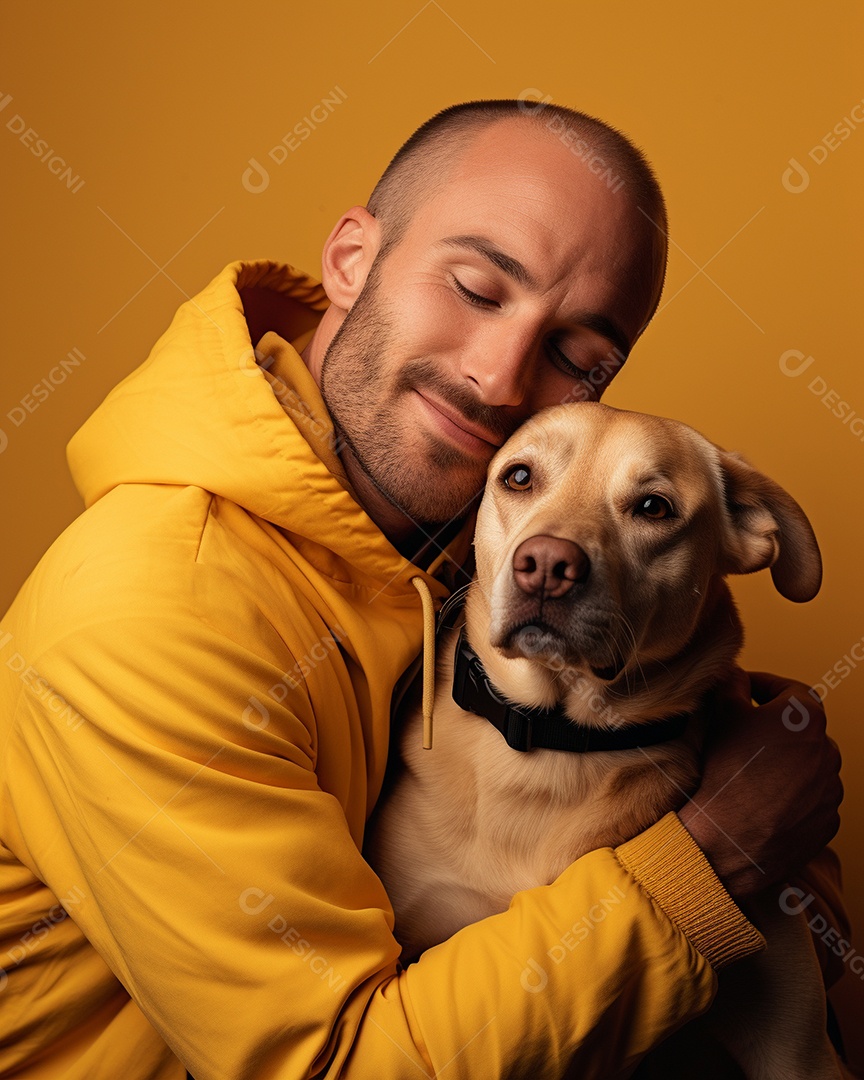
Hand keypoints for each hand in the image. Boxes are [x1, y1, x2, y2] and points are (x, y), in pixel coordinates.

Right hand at [678, 668, 842, 899]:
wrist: (723, 840)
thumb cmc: (723, 773)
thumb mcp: (721, 715)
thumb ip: (732, 683)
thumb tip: (734, 672)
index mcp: (806, 718)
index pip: (793, 689)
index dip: (767, 686)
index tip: (747, 691)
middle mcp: (827, 752)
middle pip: (805, 730)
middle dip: (779, 728)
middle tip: (746, 733)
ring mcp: (830, 790)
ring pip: (811, 766)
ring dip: (789, 763)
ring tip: (753, 772)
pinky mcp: (827, 822)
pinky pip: (813, 800)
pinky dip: (794, 796)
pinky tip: (764, 801)